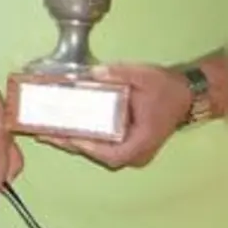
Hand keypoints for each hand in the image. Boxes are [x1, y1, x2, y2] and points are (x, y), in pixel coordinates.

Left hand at [37, 63, 190, 168]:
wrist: (185, 94)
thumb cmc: (165, 88)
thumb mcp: (143, 76)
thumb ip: (117, 73)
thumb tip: (91, 73)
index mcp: (141, 141)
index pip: (111, 154)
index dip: (88, 148)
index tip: (67, 138)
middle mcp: (135, 152)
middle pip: (98, 154)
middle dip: (70, 144)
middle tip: (43, 133)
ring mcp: (130, 150)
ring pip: (97, 151)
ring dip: (72, 142)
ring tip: (46, 131)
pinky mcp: (125, 143)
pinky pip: (100, 144)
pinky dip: (82, 136)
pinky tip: (63, 127)